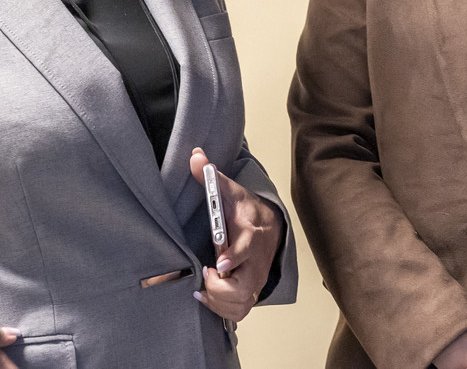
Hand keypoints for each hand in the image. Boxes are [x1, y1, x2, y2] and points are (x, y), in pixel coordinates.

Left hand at [190, 147, 282, 320]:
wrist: (271, 225)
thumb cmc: (245, 210)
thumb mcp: (230, 191)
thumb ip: (211, 178)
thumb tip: (195, 155)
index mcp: (253, 234)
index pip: (247, 249)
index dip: (235, 258)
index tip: (219, 264)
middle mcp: (257, 261)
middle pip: (245, 286)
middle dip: (221, 288)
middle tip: (207, 274)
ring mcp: (257, 278)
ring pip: (242, 303)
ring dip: (219, 301)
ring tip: (204, 287)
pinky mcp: (253, 291)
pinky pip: (240, 311)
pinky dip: (222, 309)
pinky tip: (207, 296)